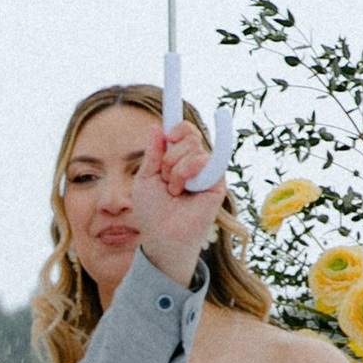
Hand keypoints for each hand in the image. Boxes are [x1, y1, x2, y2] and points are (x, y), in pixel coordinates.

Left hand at [131, 119, 219, 284]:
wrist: (161, 235)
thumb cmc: (152, 211)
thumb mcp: (145, 178)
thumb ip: (153, 153)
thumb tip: (156, 127)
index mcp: (178, 160)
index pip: (184, 133)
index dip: (179, 127)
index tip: (169, 131)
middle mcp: (195, 164)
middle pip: (189, 137)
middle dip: (169, 156)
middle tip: (165, 179)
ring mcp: (207, 173)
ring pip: (195, 149)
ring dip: (176, 170)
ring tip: (174, 192)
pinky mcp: (217, 184)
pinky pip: (209, 161)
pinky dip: (192, 169)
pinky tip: (184, 185)